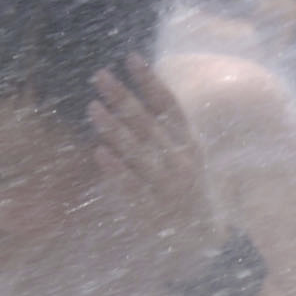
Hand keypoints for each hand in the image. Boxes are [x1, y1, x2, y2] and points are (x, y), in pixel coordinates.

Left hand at [89, 57, 227, 275]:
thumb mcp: (187, 152)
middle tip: (99, 76)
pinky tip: (99, 153)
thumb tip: (139, 90)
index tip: (130, 58)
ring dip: (115, 130)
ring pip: (139, 153)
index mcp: (189, 141)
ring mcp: (168, 185)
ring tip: (92, 108)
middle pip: (149, 124)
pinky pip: (132, 187)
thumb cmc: (188, 185)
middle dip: (123, 98)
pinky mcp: (153, 208)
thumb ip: (165, 126)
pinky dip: (116, 171)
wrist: (203, 237)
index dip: (151, 82)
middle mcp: (180, 160)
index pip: (170, 105)